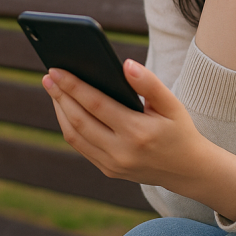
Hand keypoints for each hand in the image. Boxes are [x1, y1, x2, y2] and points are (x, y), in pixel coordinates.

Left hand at [42, 60, 235, 219]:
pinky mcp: (108, 171)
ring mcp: (113, 165)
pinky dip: (69, 126)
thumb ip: (149, 83)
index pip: (96, 104)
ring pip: (75, 136)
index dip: (73, 86)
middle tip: (47, 76)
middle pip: (79, 120)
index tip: (56, 70)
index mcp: (138, 132)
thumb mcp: (172, 105)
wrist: (188, 171)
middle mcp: (121, 152)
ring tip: (53, 90)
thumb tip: (125, 64)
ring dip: (60, 111)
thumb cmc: (180, 131)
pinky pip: (81, 146)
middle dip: (60, 96)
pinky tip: (66, 109)